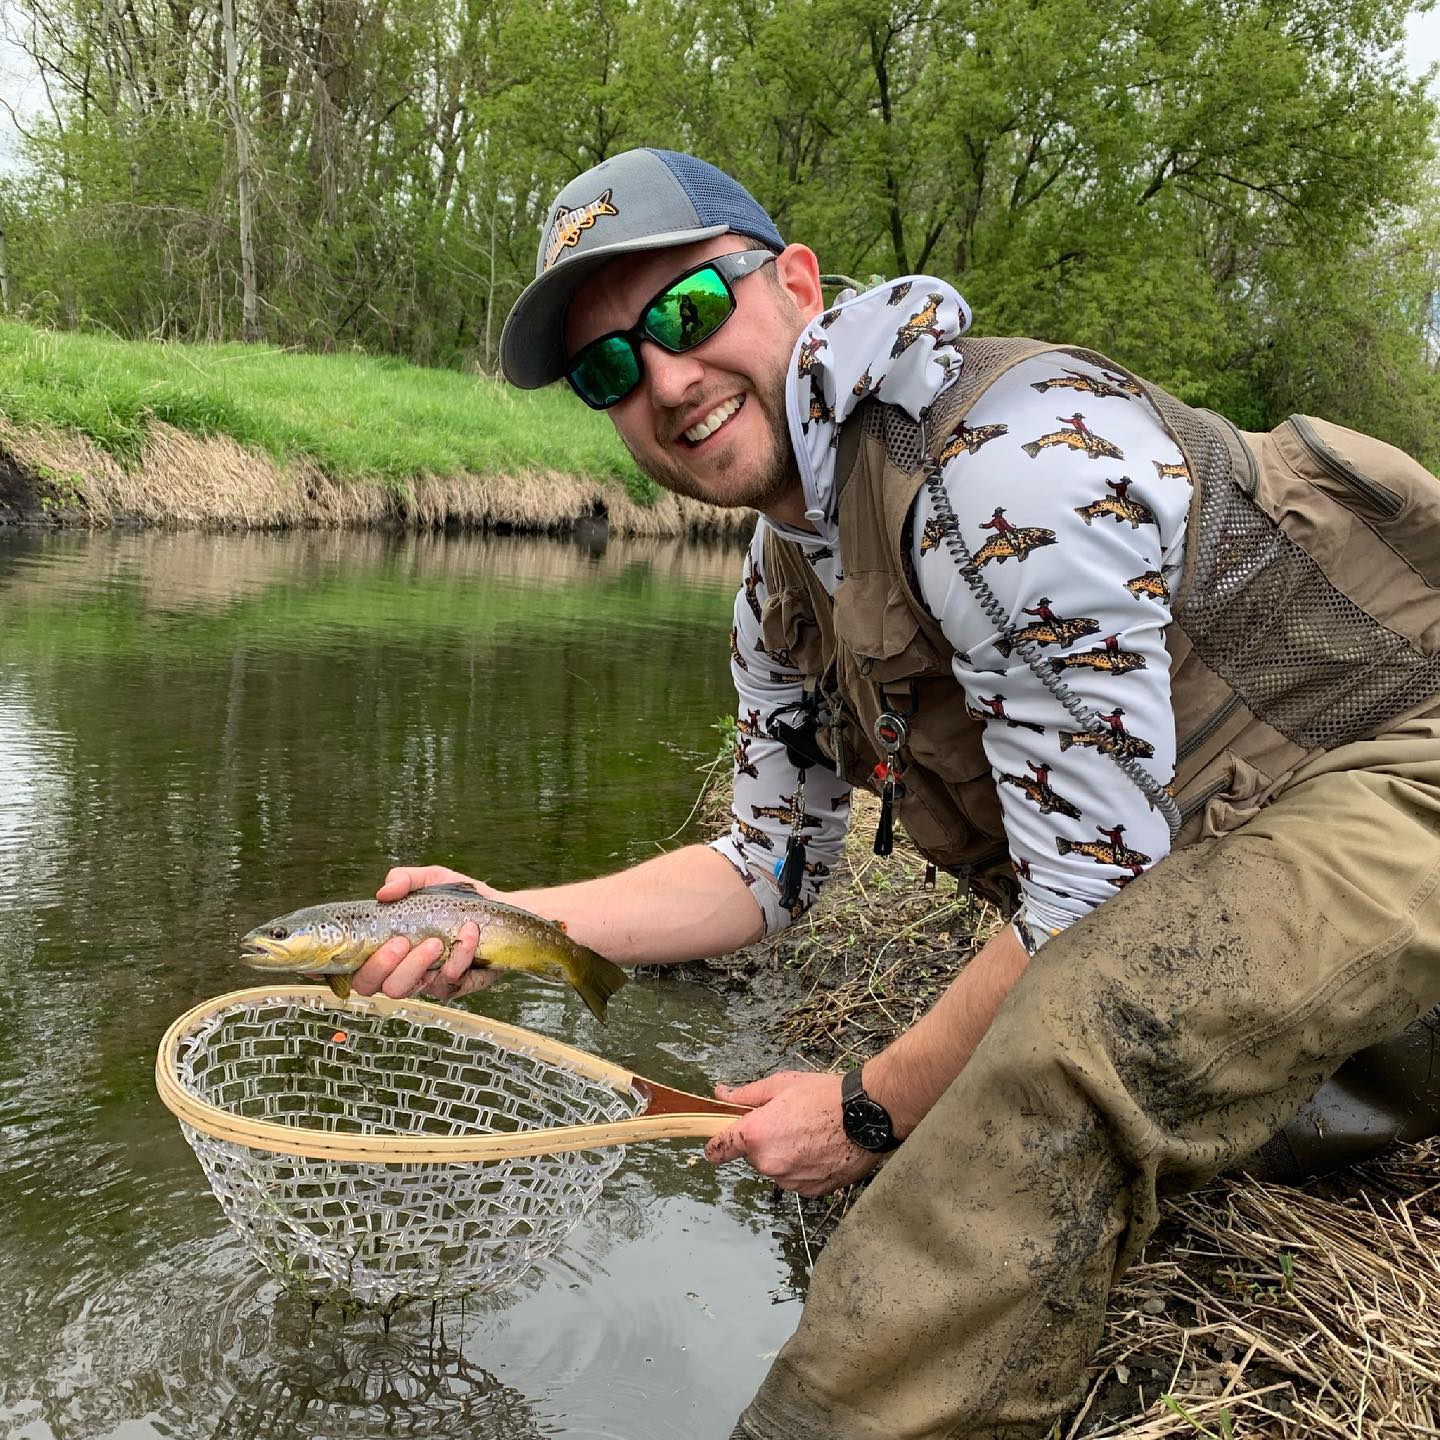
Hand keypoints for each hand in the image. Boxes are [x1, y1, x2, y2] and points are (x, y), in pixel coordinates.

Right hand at [350, 865, 502, 1000]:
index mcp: (386, 947)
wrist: (499, 910)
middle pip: (371, 986)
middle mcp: (400, 968)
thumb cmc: (456, 899)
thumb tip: (383, 893)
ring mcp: (426, 981)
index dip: (346, 964)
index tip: (360, 944)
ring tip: (437, 941)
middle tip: (403, 941)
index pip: (353, 966)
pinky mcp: (454, 987)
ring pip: (404, 989)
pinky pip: (448, 982)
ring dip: (417, 964)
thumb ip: (404, 879)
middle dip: (382, 965)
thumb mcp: (429, 879)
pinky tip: (469, 934)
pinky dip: (459, 955)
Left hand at [702, 1070, 881, 1197]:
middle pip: (752, 1156)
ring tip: (808, 1134)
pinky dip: (802, 1168)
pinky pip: (795, 1180)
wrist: (866, 1116)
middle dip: (762, 1142)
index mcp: (755, 1135)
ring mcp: (790, 1181)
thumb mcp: (781, 1084)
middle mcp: (769, 1163)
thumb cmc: (826, 1096)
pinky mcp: (810, 1191)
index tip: (716, 1143)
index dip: (716, 1144)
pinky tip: (819, 1149)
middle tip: (785, 1122)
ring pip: (775, 1169)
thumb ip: (746, 1094)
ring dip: (783, 1156)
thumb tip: (722, 1094)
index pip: (718, 1149)